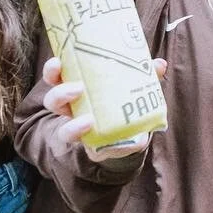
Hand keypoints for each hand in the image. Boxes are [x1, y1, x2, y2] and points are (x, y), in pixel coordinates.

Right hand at [40, 56, 167, 161]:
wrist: (129, 135)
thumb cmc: (124, 103)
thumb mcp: (133, 85)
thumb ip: (144, 74)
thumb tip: (160, 64)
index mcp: (78, 87)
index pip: (57, 76)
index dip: (52, 70)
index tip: (58, 62)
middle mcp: (73, 109)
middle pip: (53, 100)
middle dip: (60, 93)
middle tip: (78, 87)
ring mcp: (79, 130)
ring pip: (63, 128)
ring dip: (73, 126)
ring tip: (88, 119)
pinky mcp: (92, 147)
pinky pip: (91, 150)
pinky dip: (103, 144)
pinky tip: (112, 139)